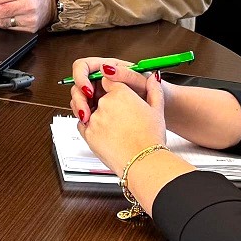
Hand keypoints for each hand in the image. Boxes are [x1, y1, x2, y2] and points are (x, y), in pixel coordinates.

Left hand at [76, 60, 168, 174]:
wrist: (143, 162)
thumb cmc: (150, 138)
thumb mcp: (157, 110)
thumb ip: (154, 90)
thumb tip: (153, 79)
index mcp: (120, 93)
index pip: (108, 80)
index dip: (113, 89)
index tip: (118, 96)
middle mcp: (104, 103)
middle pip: (100, 97)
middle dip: (108, 105)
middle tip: (120, 118)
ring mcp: (94, 118)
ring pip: (90, 111)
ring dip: (99, 116)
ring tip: (115, 128)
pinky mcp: (87, 133)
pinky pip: (83, 125)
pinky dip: (91, 127)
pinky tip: (106, 134)